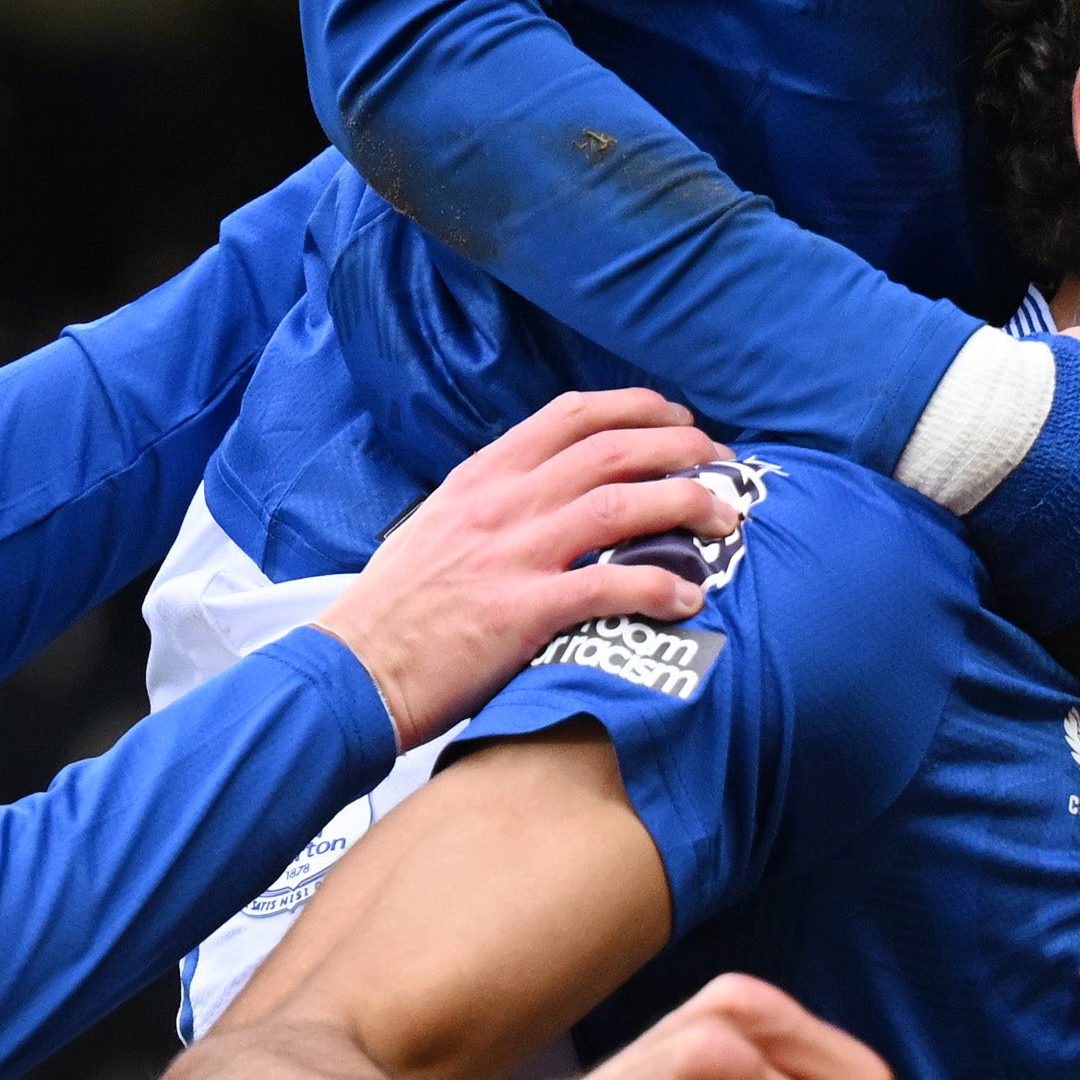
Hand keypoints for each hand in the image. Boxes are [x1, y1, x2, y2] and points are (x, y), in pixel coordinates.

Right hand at [315, 388, 735, 749]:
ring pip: (619, 505)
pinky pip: (608, 588)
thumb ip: (496, 501)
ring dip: (684, 505)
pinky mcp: (521, 613)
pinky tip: (689, 599)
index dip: (638, 408)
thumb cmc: (397, 608)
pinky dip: (658, 588)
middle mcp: (501, 503)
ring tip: (726, 521)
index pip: (570, 414)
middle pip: (611, 450)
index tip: (679, 420)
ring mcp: (512, 554)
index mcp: (482, 476)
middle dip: (680, 449)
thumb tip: (556, 493)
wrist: (353, 670)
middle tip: (721, 466)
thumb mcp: (440, 525)